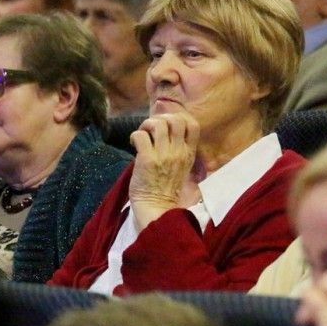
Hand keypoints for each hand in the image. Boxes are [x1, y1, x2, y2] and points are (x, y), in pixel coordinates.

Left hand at [128, 112, 199, 230]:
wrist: (156, 208)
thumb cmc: (166, 188)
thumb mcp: (181, 167)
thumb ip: (178, 150)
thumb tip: (166, 131)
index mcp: (188, 153)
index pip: (193, 125)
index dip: (180, 117)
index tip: (168, 124)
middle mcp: (178, 152)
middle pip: (175, 120)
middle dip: (162, 118)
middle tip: (152, 128)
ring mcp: (163, 155)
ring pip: (158, 124)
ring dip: (147, 124)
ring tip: (143, 134)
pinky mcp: (147, 159)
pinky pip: (141, 135)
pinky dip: (135, 135)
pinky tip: (133, 143)